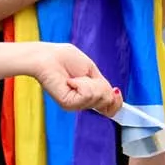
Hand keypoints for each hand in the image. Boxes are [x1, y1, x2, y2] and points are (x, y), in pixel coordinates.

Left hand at [0, 42, 122, 115]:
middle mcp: (83, 102)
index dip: (117, 101)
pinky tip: (71, 81)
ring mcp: (75, 104)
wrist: (47, 57)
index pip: (110, 107)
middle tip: (86, 77)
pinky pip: (87, 96)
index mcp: (89, 94)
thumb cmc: (64, 59)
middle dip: (101, 86)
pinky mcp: (68, 104)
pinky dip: (82, 84)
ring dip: (90, 83)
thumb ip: (104, 86)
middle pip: (107, 101)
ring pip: (98, 98)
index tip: (116, 91)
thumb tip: (114, 95)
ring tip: (76, 78)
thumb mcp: (92, 71)